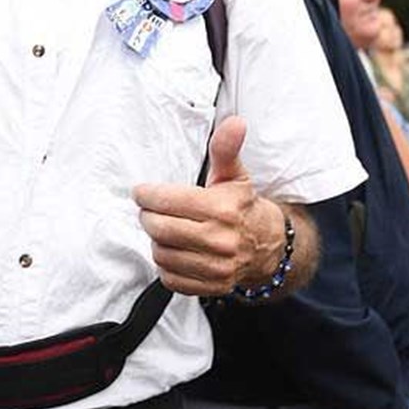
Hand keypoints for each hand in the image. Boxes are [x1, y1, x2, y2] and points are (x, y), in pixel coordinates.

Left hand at [132, 116, 285, 296]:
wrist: (267, 246)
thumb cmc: (242, 205)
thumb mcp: (234, 174)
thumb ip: (225, 148)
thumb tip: (235, 122)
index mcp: (223, 209)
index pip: (168, 202)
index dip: (147, 195)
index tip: (141, 192)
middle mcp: (221, 240)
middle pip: (160, 229)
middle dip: (148, 217)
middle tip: (149, 211)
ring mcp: (218, 267)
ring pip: (162, 254)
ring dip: (156, 241)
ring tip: (163, 230)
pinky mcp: (213, 286)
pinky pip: (171, 278)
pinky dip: (166, 265)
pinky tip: (174, 250)